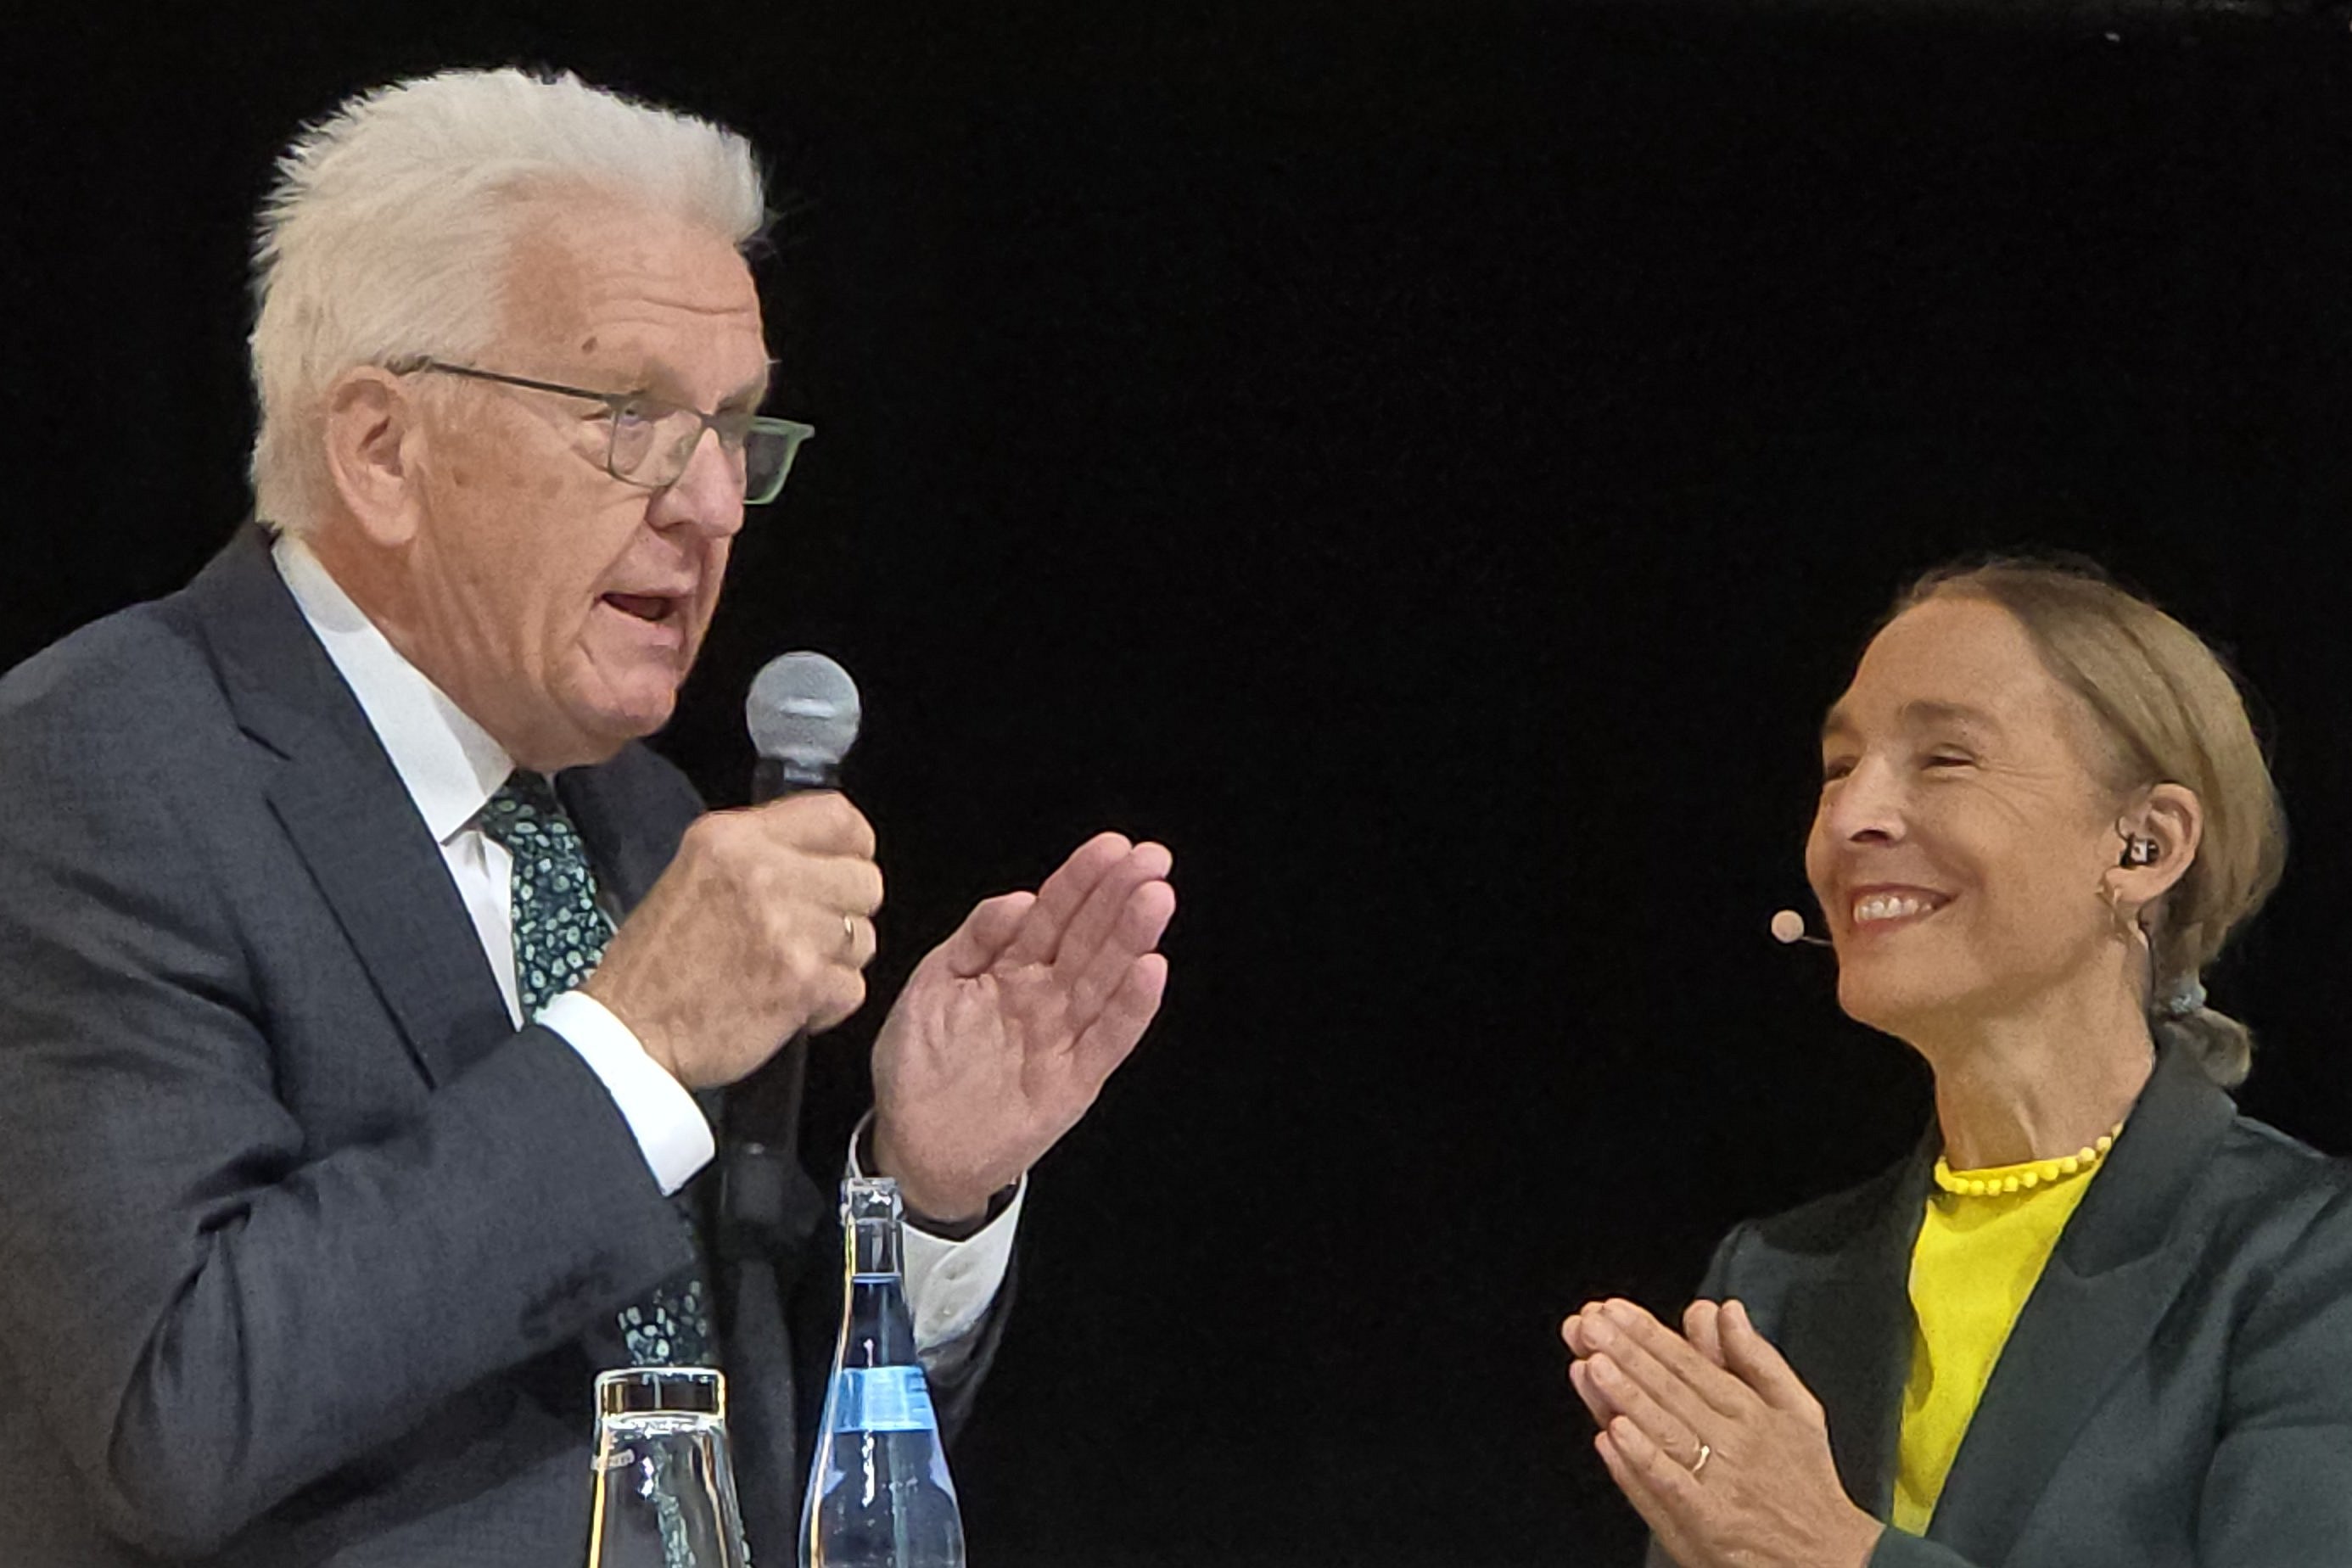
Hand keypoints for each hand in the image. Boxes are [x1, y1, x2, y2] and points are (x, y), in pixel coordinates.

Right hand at [584, 793, 881, 1088]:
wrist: (631, 1033)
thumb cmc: (657, 964)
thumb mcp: (694, 873)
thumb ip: (760, 853)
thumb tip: (827, 853)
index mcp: (734, 838)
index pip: (840, 817)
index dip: (853, 848)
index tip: (842, 869)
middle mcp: (765, 872)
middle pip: (865, 880)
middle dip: (844, 913)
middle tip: (805, 935)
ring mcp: (788, 927)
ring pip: (864, 936)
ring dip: (836, 961)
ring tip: (787, 970)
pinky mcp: (804, 981)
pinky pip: (854, 987)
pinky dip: (828, 1004)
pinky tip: (787, 1003)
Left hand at [869, 832, 1173, 1222]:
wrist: (913, 1146)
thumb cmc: (920, 1064)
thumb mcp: (932, 986)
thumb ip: (974, 941)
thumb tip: (1020, 899)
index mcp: (1011, 967)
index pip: (1054, 913)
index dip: (1081, 879)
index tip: (1113, 846)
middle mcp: (1044, 995)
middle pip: (1088, 938)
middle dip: (1119, 896)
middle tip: (1152, 859)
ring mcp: (1062, 1036)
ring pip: (1104, 980)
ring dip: (1132, 939)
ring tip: (1156, 898)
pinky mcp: (1074, 1081)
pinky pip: (1107, 1039)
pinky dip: (1131, 1007)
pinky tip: (1151, 970)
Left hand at [1561, 1297, 1881, 1567]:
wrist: (1829, 1558)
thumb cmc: (1807, 1482)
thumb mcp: (1798, 1409)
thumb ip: (1757, 1357)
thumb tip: (1727, 1309)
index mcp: (1750, 1409)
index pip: (1689, 1363)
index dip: (1648, 1334)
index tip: (1613, 1310)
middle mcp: (1733, 1440)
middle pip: (1670, 1390)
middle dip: (1624, 1353)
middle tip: (1588, 1326)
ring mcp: (1718, 1481)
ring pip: (1664, 1430)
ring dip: (1625, 1396)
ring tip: (1592, 1364)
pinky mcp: (1707, 1521)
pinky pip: (1669, 1484)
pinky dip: (1641, 1459)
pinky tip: (1612, 1433)